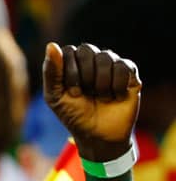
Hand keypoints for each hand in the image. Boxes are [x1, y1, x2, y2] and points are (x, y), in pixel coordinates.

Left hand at [43, 43, 140, 160]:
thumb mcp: (55, 96)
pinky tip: (116, 96)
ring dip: (101, 82)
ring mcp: (110, 65)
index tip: (73, 93)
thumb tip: (51, 45)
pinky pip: (124, 65)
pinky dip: (118, 84)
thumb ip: (51, 72)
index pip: (68, 51)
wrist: (98, 135)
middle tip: (86, 94)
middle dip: (85, 76)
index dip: (70, 73)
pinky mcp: (129, 73)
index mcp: (70, 63)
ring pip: (106, 56)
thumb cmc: (73, 115)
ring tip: (101, 97)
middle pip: (87, 50)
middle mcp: (91, 60)